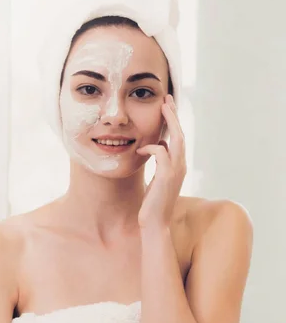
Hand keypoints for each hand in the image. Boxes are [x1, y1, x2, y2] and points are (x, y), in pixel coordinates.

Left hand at [136, 94, 186, 228]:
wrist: (154, 224)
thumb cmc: (152, 204)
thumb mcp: (156, 179)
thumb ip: (158, 163)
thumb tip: (156, 146)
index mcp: (178, 166)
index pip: (178, 139)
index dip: (174, 122)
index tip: (167, 107)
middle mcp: (181, 167)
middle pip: (180, 135)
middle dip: (174, 115)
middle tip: (167, 98)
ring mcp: (176, 172)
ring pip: (176, 140)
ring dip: (170, 122)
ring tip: (163, 107)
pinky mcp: (166, 177)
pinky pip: (161, 154)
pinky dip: (152, 147)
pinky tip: (140, 148)